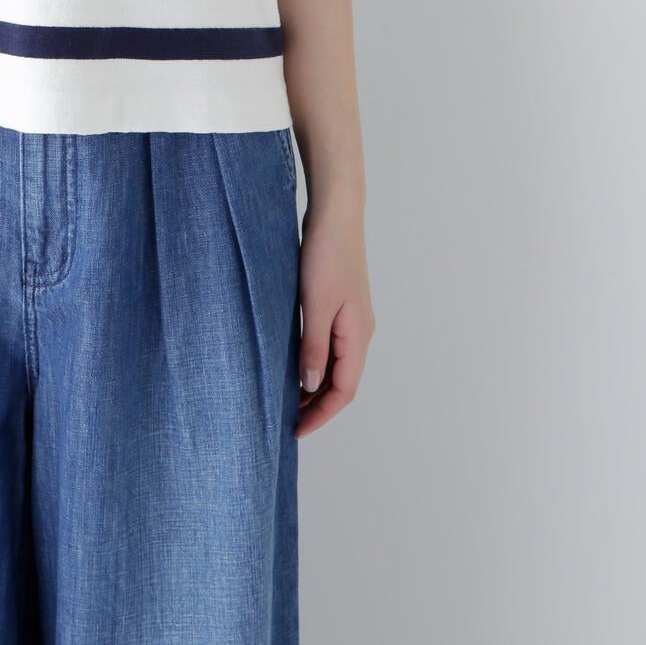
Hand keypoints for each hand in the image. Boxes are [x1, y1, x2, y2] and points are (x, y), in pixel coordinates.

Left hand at [293, 199, 374, 437]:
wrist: (336, 214)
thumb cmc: (326, 256)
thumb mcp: (315, 304)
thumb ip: (313, 347)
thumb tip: (310, 385)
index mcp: (358, 336)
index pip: (343, 391)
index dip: (320, 414)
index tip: (295, 430)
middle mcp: (359, 332)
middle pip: (342, 381)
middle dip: (317, 404)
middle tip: (286, 419)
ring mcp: (352, 318)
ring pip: (336, 364)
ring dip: (315, 383)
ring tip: (287, 397)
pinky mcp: (340, 304)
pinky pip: (330, 345)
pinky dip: (314, 361)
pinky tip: (294, 360)